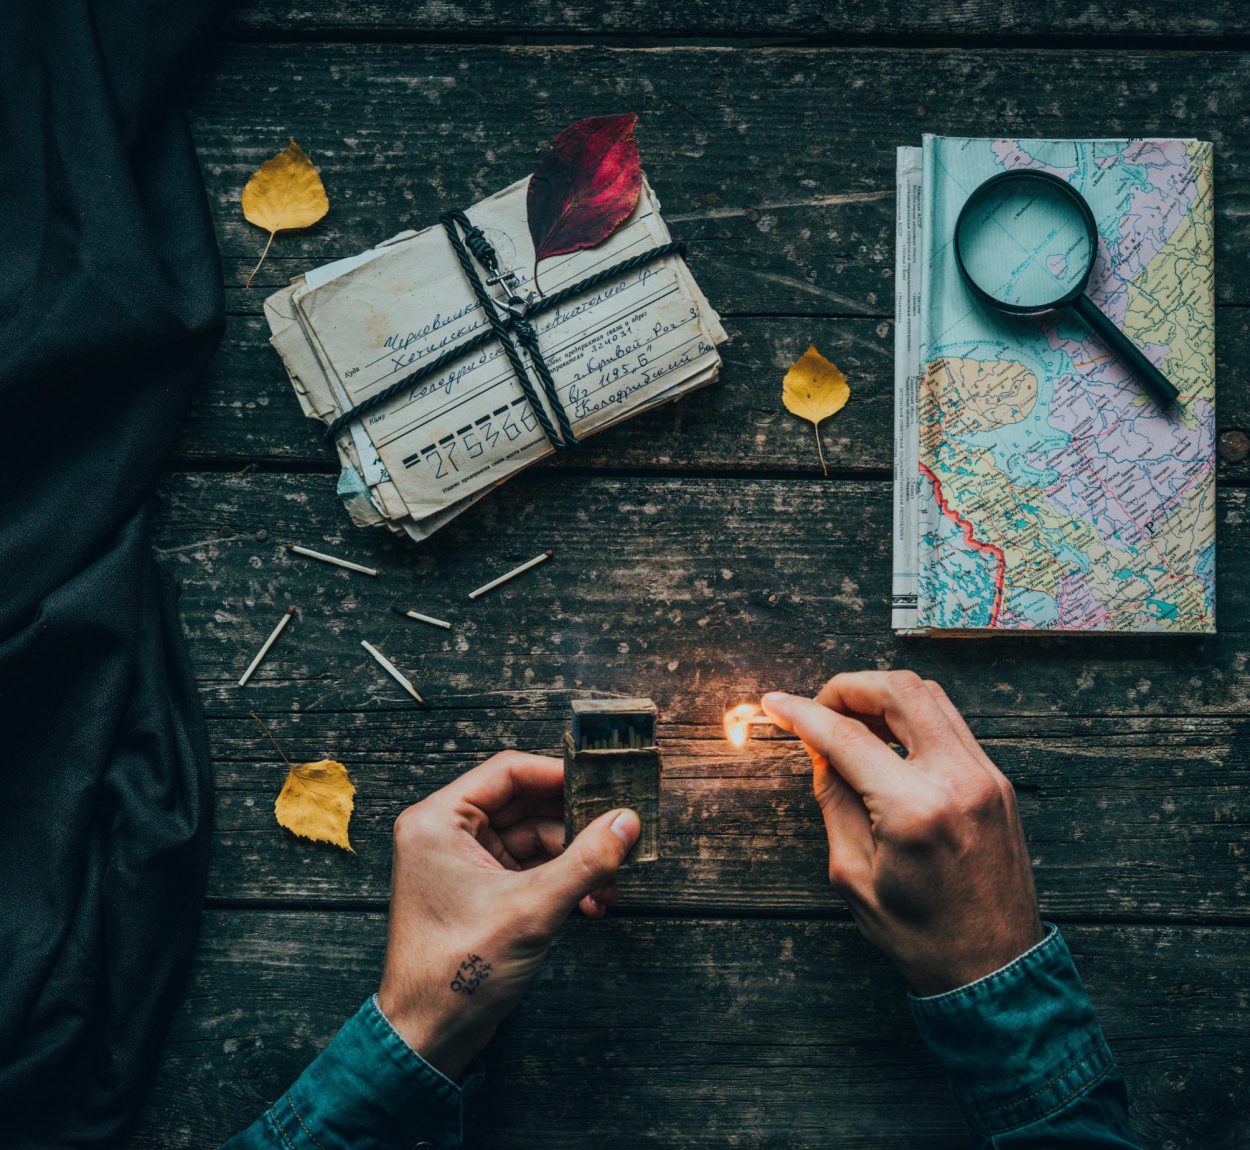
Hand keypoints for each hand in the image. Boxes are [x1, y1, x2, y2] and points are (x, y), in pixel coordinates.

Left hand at [377, 751, 639, 1078]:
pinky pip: (529, 867)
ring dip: (575, 858)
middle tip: (618, 831)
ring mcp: (463, 863)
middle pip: (525, 804)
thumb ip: (584, 861)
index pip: (508, 772)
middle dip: (575, 824)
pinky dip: (561, 880)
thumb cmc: (454, 972)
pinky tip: (591, 903)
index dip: (559, 774)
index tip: (604, 782)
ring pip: (534, 838)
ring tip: (609, 883)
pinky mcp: (479, 891)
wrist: (428, 1037)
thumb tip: (626, 823)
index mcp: (439, 821)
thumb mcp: (531, 909)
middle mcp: (447, 834)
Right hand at [761, 671, 1042, 995]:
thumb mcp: (853, 873)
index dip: (802, 713)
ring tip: (848, 720)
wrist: (994, 969)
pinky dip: (911, 715)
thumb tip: (819, 748)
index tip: (774, 703)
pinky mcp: (997, 782)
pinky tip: (885, 738)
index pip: (845, 736)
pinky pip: (950, 722)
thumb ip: (834, 799)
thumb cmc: (919, 935)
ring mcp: (985, 776)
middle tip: (817, 706)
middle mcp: (957, 780)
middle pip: (897, 691)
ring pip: (929, 696)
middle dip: (846, 686)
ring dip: (881, 695)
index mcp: (914, 809)